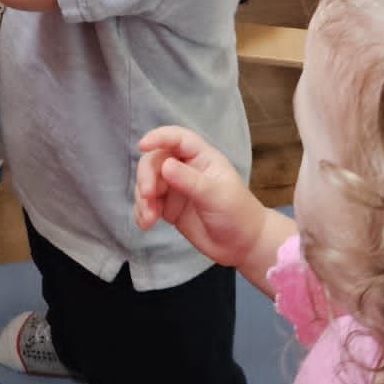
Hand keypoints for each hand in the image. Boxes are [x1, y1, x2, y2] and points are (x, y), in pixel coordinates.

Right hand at [135, 125, 262, 267]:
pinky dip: (142, 212)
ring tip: (149, 218)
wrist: (241, 246)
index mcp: (201, 158)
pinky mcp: (168, 207)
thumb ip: (190, 181)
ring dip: (142, 198)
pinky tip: (146, 224)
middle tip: (147, 197)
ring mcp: (175, 188)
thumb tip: (165, 165)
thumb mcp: (216, 196)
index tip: (142, 146)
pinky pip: (147, 204)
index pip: (177, 139)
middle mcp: (185, 169)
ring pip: (148, 183)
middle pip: (155, 161)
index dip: (159, 137)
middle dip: (146, 177)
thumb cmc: (237, 213)